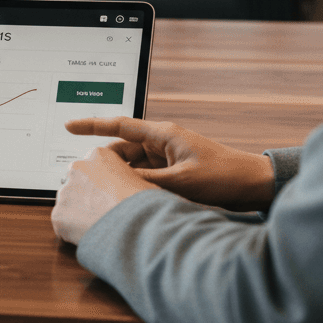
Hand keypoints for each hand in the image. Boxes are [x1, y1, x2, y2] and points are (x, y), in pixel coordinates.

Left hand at [51, 145, 157, 244]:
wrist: (134, 226)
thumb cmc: (144, 203)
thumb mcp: (144, 180)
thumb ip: (129, 179)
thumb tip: (130, 188)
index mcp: (99, 155)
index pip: (93, 165)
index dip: (102, 182)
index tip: (108, 193)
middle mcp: (78, 169)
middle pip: (77, 182)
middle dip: (87, 195)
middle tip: (103, 210)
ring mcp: (66, 191)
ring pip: (69, 202)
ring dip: (79, 212)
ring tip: (99, 224)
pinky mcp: (58, 214)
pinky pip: (63, 223)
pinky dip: (72, 230)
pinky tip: (89, 234)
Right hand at [64, 116, 275, 211]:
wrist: (253, 184)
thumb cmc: (224, 176)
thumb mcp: (181, 182)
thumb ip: (148, 183)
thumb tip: (119, 185)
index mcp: (163, 134)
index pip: (119, 126)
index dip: (91, 125)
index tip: (69, 125)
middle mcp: (162, 142)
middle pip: (122, 150)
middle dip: (105, 163)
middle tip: (87, 177)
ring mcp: (167, 157)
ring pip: (133, 166)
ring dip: (123, 178)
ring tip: (108, 192)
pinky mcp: (174, 171)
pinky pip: (146, 176)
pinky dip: (136, 185)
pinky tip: (129, 198)